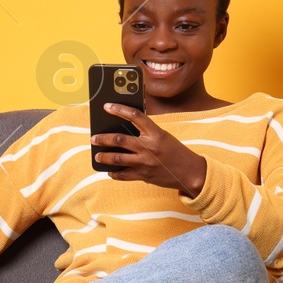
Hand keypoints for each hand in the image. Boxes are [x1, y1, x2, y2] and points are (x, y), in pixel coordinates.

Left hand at [91, 103, 208, 196]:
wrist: (189, 172)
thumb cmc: (175, 151)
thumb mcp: (163, 136)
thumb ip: (147, 131)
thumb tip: (125, 126)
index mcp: (155, 133)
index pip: (135, 115)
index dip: (119, 109)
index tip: (107, 106)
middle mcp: (149, 147)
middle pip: (120, 139)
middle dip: (103, 138)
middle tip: (93, 138)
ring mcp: (145, 162)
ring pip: (117, 158)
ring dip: (104, 156)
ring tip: (97, 155)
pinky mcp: (143, 175)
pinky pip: (123, 175)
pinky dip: (114, 173)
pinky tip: (110, 171)